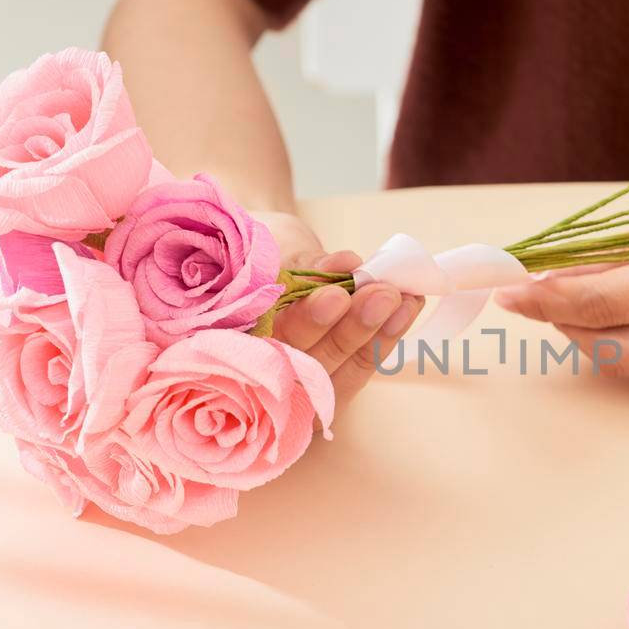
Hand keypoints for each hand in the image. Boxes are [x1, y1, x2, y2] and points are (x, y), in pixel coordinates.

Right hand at [252, 209, 422, 404]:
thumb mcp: (264, 247)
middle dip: (349, 328)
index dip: (304, 324)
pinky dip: (385, 336)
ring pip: (337, 369)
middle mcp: (253, 374)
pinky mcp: (324, 379)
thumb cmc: (246, 249)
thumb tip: (344, 265)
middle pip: (306, 364)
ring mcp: (291, 382)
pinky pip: (357, 366)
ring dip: (375, 333)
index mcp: (221, 345)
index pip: (265, 347)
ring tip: (401, 297)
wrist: (242, 250)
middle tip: (381, 293)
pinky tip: (407, 307)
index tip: (335, 294)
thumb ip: (301, 265)